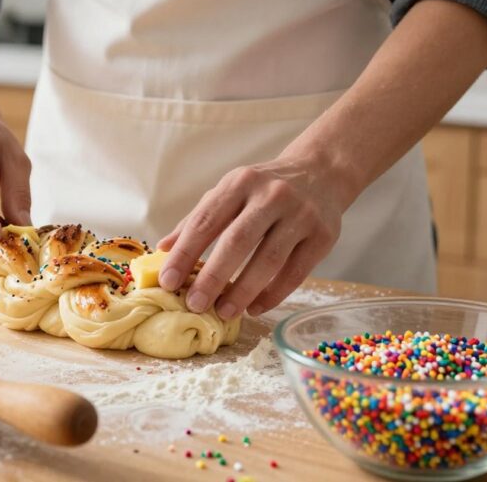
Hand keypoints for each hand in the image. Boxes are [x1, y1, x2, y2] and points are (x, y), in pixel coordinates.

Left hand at [157, 157, 348, 317]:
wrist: (321, 172)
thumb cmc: (264, 188)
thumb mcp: (229, 191)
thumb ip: (197, 219)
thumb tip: (162, 249)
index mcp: (239, 183)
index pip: (206, 220)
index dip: (185, 253)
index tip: (167, 281)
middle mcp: (271, 195)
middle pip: (238, 240)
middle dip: (213, 276)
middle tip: (194, 304)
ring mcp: (300, 214)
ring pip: (269, 259)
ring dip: (244, 291)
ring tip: (224, 312)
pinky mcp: (324, 236)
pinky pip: (296, 272)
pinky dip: (274, 294)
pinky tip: (255, 308)